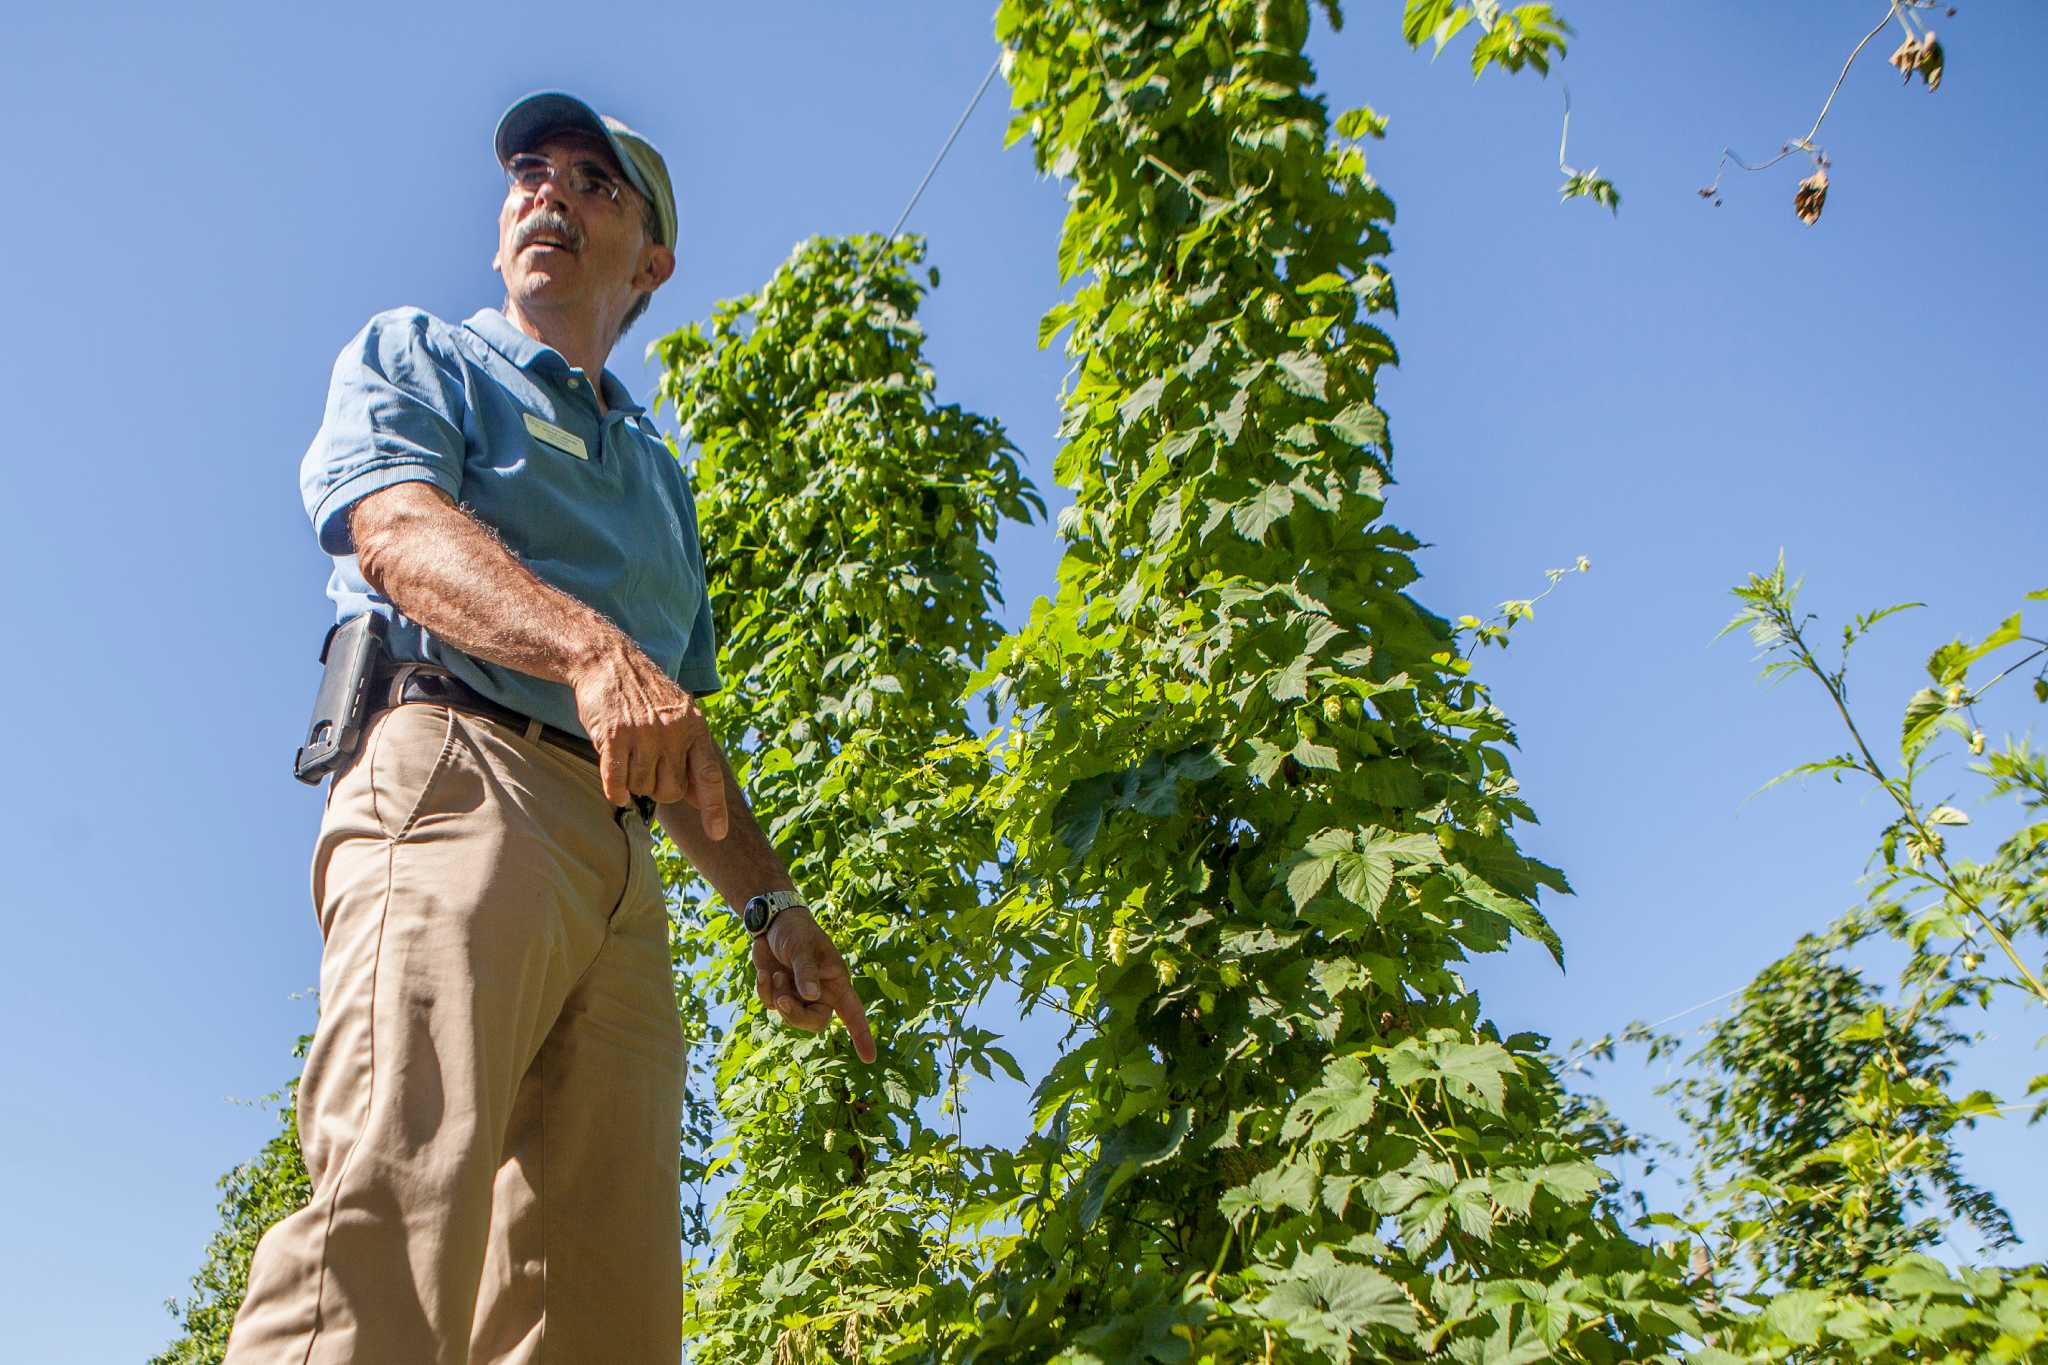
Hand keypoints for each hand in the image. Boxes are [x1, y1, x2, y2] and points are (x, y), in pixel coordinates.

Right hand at [570, 640, 727, 836]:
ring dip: (634, 783)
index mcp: (694, 727)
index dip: (714, 808)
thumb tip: (700, 799)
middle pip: (671, 790)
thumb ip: (691, 755)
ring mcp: (643, 734)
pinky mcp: (614, 736)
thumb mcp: (679, 717)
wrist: (609, 660)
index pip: (709, 775)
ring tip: (630, 758)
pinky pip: (616, 782)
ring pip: (643, 788)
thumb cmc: (646, 696)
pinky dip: (615, 790)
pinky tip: (615, 787)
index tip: (717, 834)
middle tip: (648, 768)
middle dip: (659, 789)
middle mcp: (673, 732)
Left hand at [751, 907, 876, 1062]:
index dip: (861, 1035)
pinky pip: (772, 1005)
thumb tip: (811, 997)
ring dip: (779, 997)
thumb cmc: (796, 931)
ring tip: (776, 974)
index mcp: (836, 982)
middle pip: (816, 1022)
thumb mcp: (803, 947)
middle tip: (783, 999)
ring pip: (790, 1017)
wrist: (771, 923)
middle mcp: (821, 994)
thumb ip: (807, 971)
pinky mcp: (780, 994)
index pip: (853, 1013)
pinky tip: (764, 973)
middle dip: (797, 1015)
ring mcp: (799, 996)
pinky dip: (765, 991)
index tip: (869, 1058)